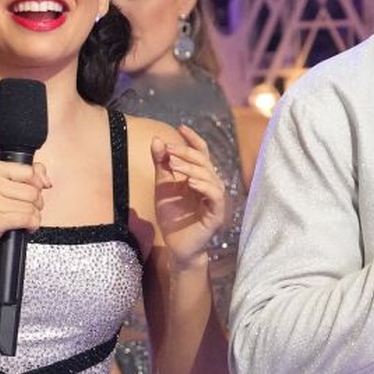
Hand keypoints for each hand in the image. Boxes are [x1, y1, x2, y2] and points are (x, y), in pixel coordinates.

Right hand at [0, 156, 50, 255]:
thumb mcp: (5, 182)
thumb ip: (30, 173)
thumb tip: (45, 181)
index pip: (29, 171)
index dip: (37, 183)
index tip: (33, 189)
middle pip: (32, 191)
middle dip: (36, 202)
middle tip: (26, 207)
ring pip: (31, 207)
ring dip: (34, 215)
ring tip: (23, 217)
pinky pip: (26, 219)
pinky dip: (31, 225)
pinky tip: (24, 226)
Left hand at [153, 126, 225, 266]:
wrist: (176, 246)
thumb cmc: (173, 217)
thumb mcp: (163, 186)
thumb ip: (162, 165)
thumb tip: (157, 140)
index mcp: (200, 177)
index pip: (202, 153)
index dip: (193, 139)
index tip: (180, 127)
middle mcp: (211, 185)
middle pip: (204, 162)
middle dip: (186, 153)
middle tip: (168, 150)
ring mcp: (215, 200)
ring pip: (210, 176)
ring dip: (191, 168)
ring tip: (174, 164)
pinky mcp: (216, 214)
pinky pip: (214, 196)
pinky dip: (203, 186)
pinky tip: (189, 182)